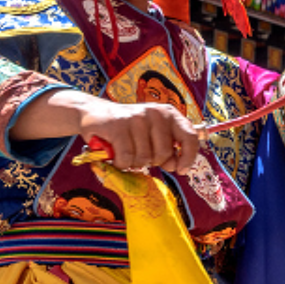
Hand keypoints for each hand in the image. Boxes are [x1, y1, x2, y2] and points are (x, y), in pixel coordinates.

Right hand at [78, 96, 201, 173]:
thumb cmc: (129, 128)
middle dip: (151, 161)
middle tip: (139, 154)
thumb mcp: (153, 134)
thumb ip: (167, 148)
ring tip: (125, 151)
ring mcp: (136, 118)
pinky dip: (120, 163)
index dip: (188, 157)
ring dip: (133, 162)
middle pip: (164, 154)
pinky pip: (126, 157)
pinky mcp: (118, 126)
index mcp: (169, 114)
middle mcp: (155, 113)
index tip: (181, 170)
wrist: (95, 113)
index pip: (189, 137)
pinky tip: (115, 155)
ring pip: (143, 158)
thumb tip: (175, 165)